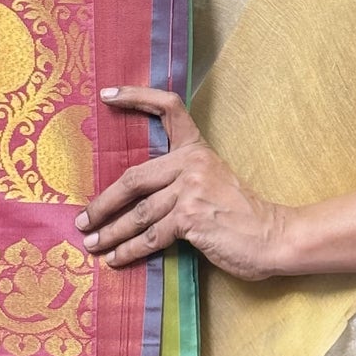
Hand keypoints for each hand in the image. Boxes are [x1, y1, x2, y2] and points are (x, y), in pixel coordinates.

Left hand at [78, 87, 290, 280]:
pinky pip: (150, 236)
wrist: (272, 237)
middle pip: (134, 178)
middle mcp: (192, 163)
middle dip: (104, 203)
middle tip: (83, 219)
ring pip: (138, 212)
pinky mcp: (191, 217)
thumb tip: (136, 199)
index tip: (107, 96)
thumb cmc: (241, 215)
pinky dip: (129, 250)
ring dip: (111, 232)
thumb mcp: (213, 183)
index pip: (169, 108)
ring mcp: (191, 189)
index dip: (137, 97)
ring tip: (92, 244)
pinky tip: (116, 259)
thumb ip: (181, 181)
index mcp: (197, 150)